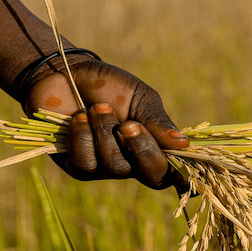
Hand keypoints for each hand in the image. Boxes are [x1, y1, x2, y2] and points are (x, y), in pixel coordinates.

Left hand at [23, 59, 188, 188]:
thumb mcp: (139, 98)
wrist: (67, 74)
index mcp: (153, 147)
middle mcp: (131, 164)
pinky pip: (86, 162)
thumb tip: (184, 146)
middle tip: (128, 123)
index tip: (183, 166)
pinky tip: (79, 117)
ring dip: (106, 133)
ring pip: (115, 166)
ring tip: (98, 107)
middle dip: (141, 147)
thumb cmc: (109, 85)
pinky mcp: (77, 166)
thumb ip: (158, 122)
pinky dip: (83, 136)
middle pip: (149, 175)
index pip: (172, 172)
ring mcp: (104, 169)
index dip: (182, 176)